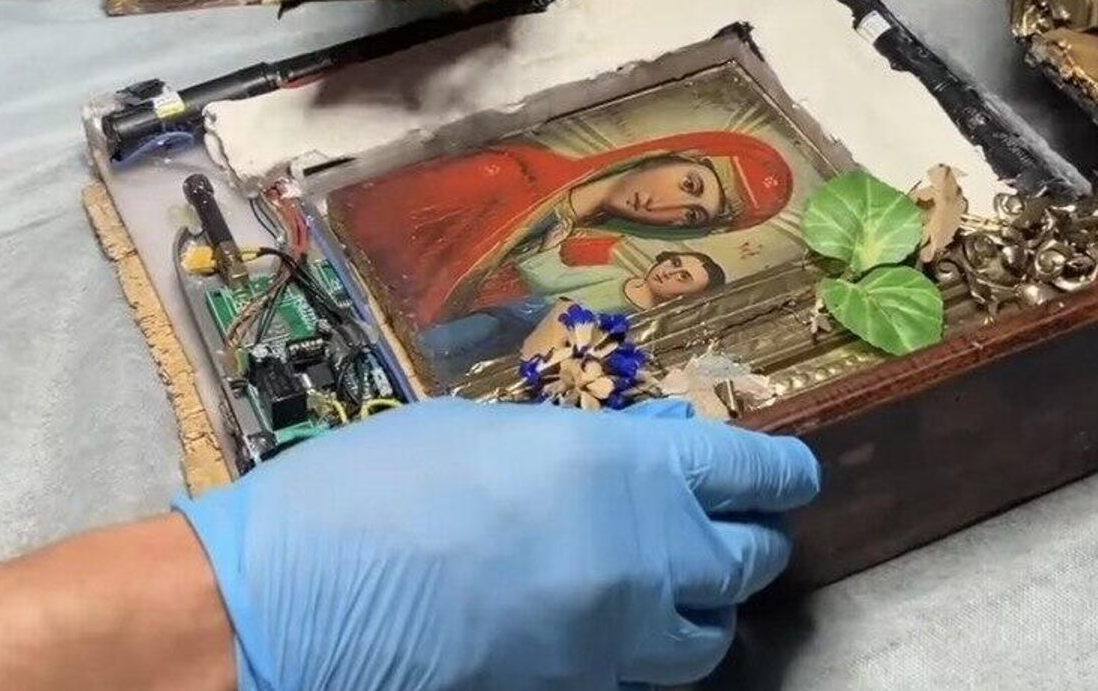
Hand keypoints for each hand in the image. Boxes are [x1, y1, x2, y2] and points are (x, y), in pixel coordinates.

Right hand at [176, 397, 820, 690]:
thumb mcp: (488, 431)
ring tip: (684, 592)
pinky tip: (615, 634)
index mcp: (628, 469)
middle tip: (740, 528)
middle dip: (751, 541)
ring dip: (707, 611)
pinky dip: (647, 658)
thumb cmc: (378, 489)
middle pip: (749, 560)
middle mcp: (647, 557)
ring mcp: (617, 641)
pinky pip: (644, 679)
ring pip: (710, 640)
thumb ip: (587, 445)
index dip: (782, 474)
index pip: (753, 474)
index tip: (795, 475)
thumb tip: (650, 447)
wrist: (301, 604)